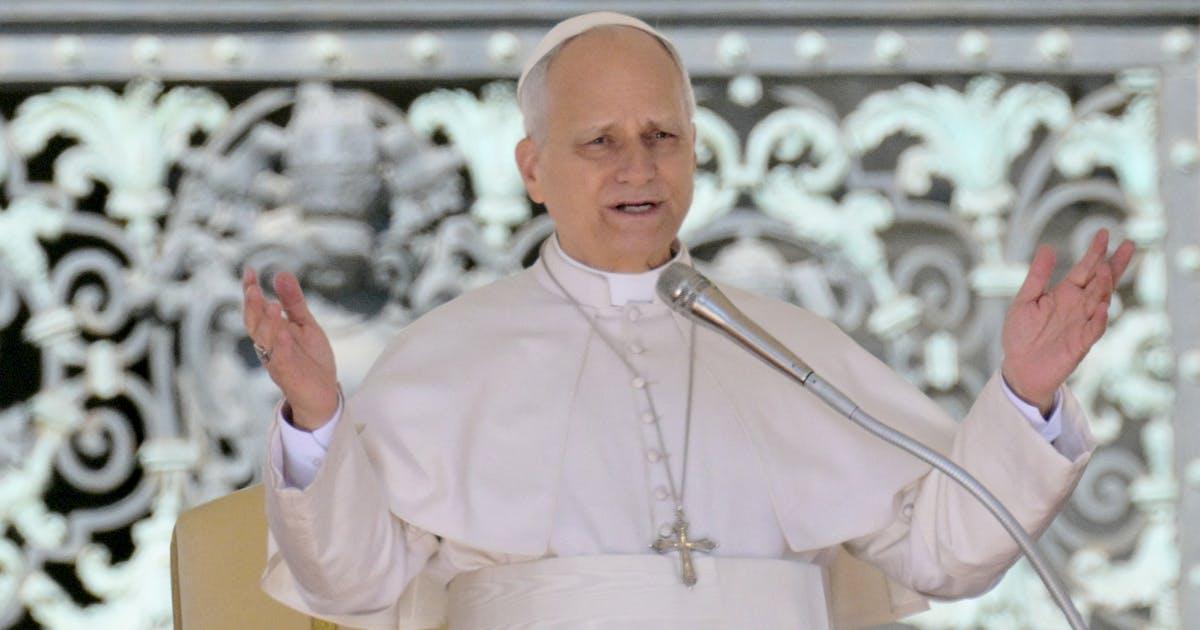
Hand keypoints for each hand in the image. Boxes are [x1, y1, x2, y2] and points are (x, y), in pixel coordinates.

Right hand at [242, 268, 338, 429]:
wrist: (324, 393)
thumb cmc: (311, 358)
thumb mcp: (305, 324)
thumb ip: (293, 301)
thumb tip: (280, 273)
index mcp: (271, 332)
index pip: (256, 309)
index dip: (250, 291)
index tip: (249, 271)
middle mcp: (269, 345)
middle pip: (254, 324)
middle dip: (252, 306)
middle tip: (252, 288)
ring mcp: (277, 360)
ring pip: (265, 341)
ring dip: (267, 324)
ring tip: (272, 305)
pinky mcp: (289, 375)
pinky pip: (282, 359)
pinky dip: (282, 346)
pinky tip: (285, 332)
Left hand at [1001, 229, 1134, 413]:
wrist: (1019, 367)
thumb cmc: (1021, 334)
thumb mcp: (1025, 300)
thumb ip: (1038, 276)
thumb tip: (1048, 247)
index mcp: (1064, 294)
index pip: (1085, 269)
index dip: (1095, 252)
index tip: (1105, 233)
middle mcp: (1078, 306)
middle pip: (1101, 282)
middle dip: (1114, 264)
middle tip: (1128, 244)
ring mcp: (1082, 324)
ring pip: (1100, 301)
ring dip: (1104, 287)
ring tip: (1106, 269)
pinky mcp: (1080, 344)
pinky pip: (1094, 330)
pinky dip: (1099, 319)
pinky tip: (1102, 307)